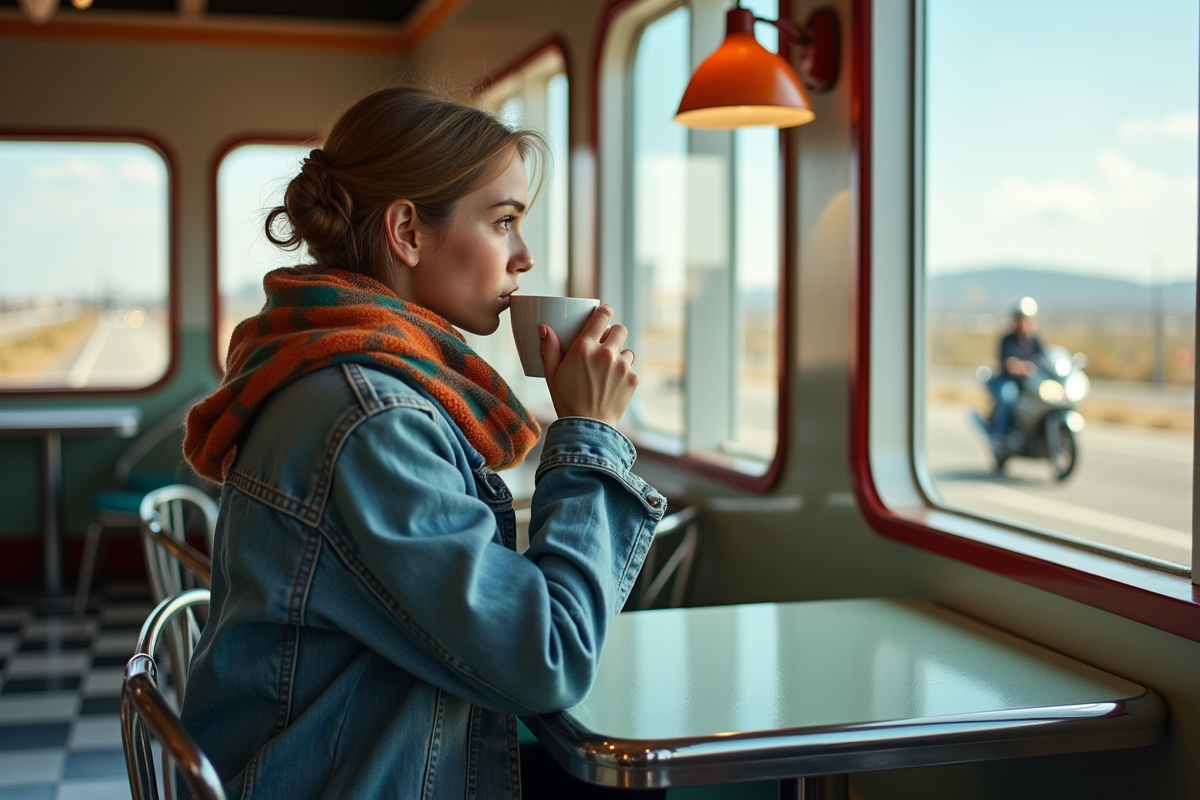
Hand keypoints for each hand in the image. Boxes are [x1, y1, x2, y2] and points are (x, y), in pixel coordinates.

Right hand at [539, 305, 638, 426]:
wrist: (588, 427)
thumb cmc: (566, 401)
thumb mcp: (551, 374)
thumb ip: (549, 348)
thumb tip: (544, 327)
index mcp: (584, 348)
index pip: (602, 315)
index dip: (604, 312)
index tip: (602, 315)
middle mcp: (606, 353)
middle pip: (619, 329)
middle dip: (613, 333)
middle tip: (604, 344)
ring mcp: (622, 366)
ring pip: (627, 350)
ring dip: (619, 355)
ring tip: (608, 368)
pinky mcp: (632, 379)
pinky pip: (631, 368)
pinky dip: (624, 373)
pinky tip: (613, 384)